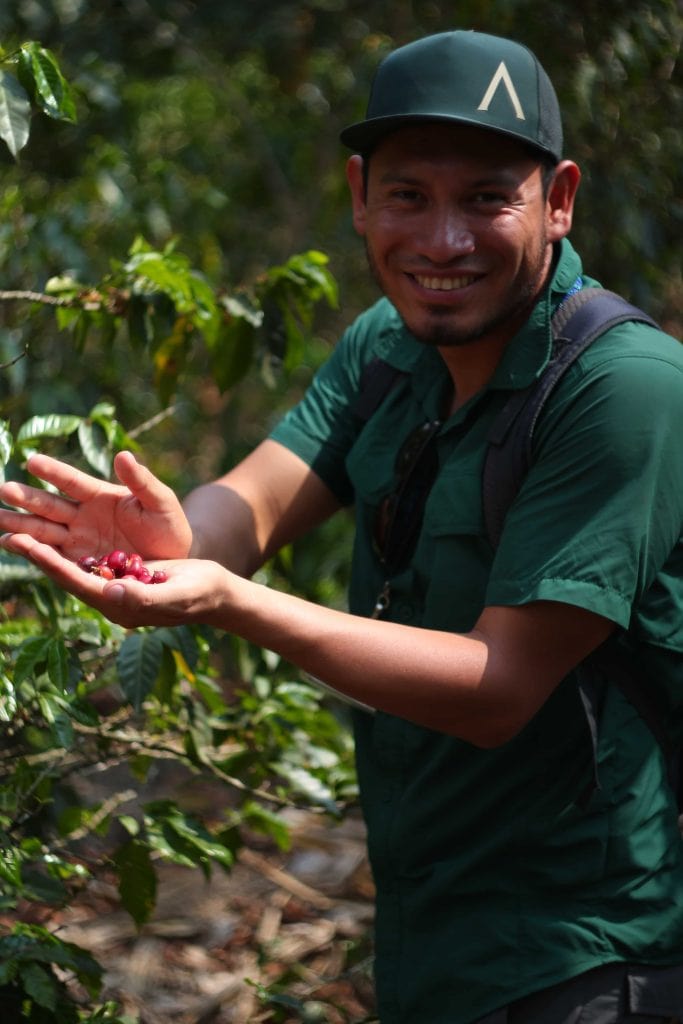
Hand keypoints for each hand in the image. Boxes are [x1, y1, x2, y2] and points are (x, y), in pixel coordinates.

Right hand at [0, 451, 192, 561]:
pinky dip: (32, 551)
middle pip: (50, 506)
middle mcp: (83, 515)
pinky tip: (10, 544)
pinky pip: (53, 556)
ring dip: (20, 525)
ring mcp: (78, 539)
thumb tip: (123, 455)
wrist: (174, 560)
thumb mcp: (160, 501)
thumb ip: (142, 481)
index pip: (72, 481)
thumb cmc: (168, 525)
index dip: (54, 472)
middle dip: (27, 498)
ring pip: (44, 530)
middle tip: (3, 490)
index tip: (32, 461)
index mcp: (101, 495)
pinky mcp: (79, 561)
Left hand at [0, 530, 230, 629]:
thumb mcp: (176, 594)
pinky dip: (65, 546)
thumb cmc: (200, 594)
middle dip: (37, 555)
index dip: (50, 564)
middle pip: (65, 574)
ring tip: (15, 532)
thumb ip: (144, 595)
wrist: (214, 593)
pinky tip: (49, 534)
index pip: (77, 583)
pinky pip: (85, 560)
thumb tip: (111, 590)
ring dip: (45, 549)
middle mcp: (109, 597)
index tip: (27, 544)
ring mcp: (112, 586)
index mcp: (119, 604)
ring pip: (71, 565)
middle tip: (7, 534)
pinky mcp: (119, 574)